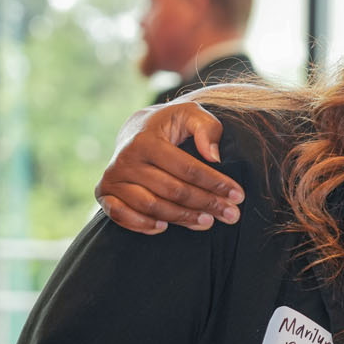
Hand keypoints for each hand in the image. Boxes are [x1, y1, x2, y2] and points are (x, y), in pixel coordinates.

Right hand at [96, 102, 241, 233]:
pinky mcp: (104, 193)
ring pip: (153, 207)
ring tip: (208, 222)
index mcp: (146, 139)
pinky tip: (165, 228)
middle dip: (207, 204)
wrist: (135, 130)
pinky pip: (121, 216)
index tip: (238, 195)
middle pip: (173, 191)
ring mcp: (113, 178)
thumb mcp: (190, 115)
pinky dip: (142, 225)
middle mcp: (125, 159)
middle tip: (232, 215)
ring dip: (183, 218)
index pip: (187, 168)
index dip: (215, 183)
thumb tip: (213, 156)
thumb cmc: (169, 125)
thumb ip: (206, 128)